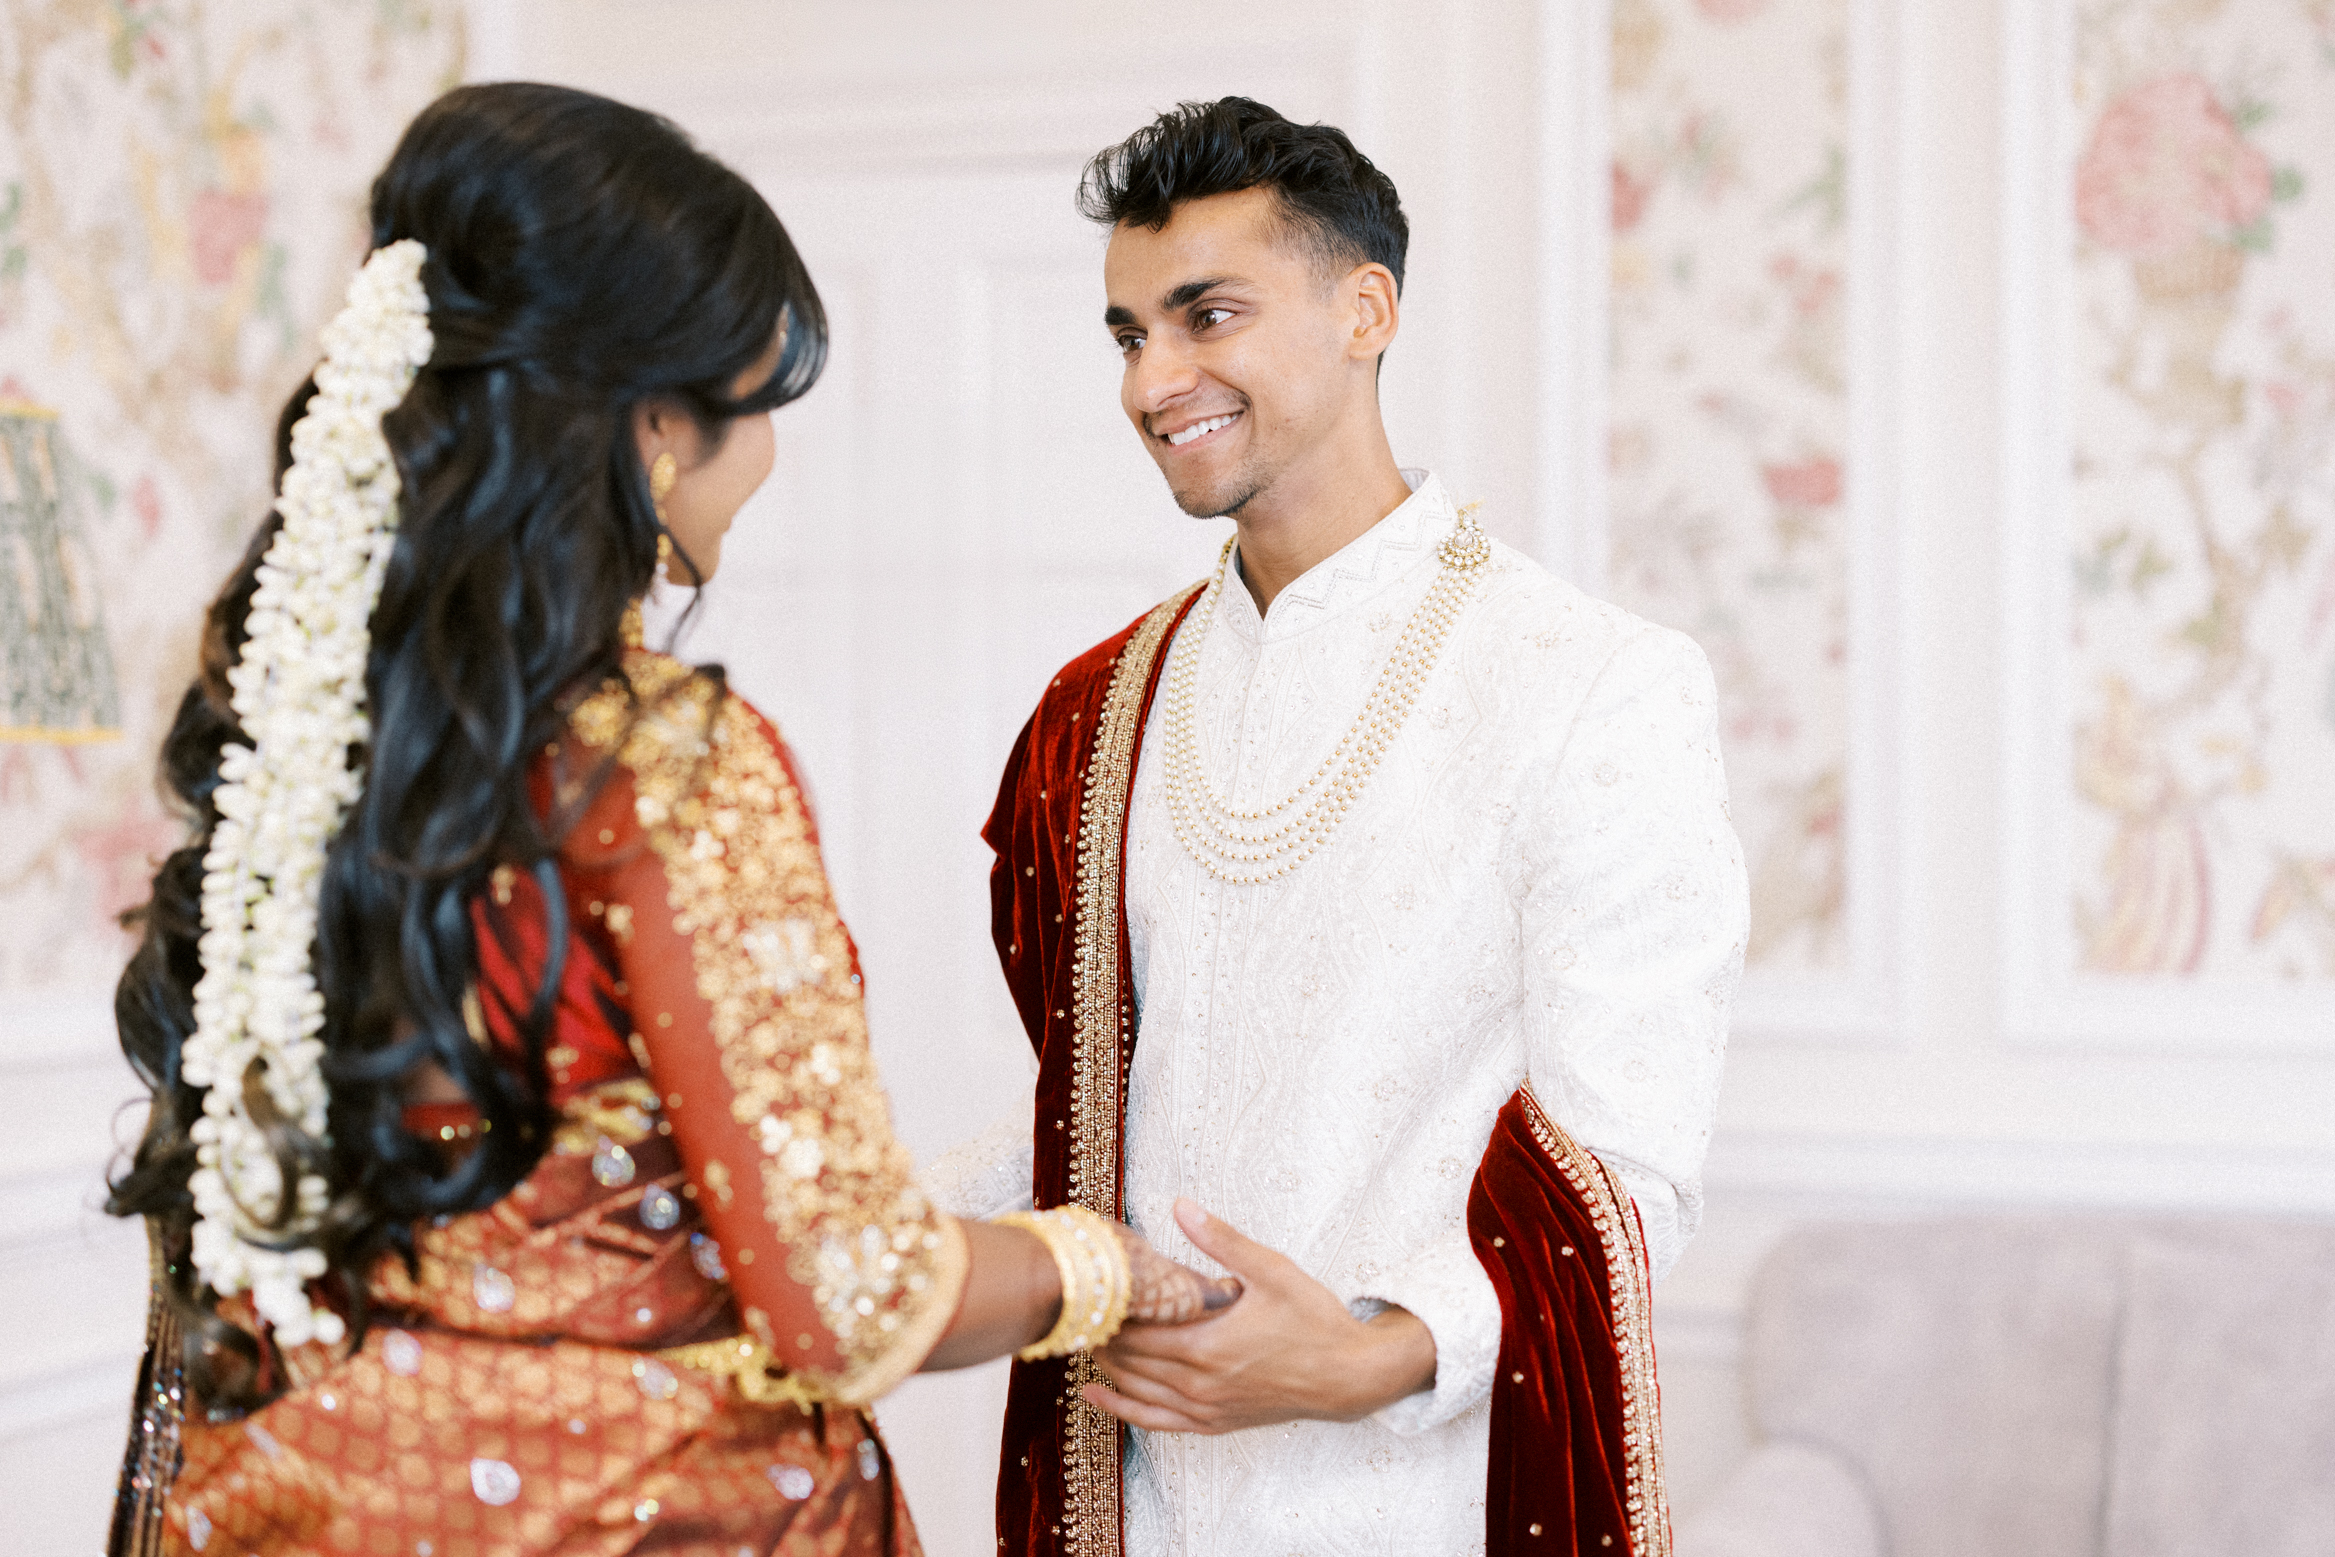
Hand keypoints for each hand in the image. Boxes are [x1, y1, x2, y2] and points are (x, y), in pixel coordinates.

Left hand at [1083, 1198, 1436, 1434]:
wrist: (1349, 1376)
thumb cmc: (1314, 1321)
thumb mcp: (1270, 1270)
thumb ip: (1221, 1241)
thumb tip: (1180, 1205)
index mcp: (1207, 1347)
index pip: (1138, 1330)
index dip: (1110, 1311)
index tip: (1089, 1286)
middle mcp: (1199, 1384)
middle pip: (1129, 1360)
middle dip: (1101, 1334)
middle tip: (1077, 1307)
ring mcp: (1205, 1409)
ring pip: (1136, 1391)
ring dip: (1106, 1367)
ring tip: (1080, 1339)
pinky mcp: (1214, 1423)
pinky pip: (1156, 1422)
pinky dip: (1122, 1409)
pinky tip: (1096, 1396)